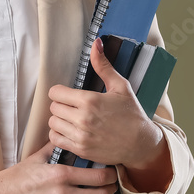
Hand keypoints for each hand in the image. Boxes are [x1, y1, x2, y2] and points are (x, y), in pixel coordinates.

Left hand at [47, 36, 157, 167]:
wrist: (141, 144)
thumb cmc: (132, 114)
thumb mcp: (120, 86)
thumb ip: (103, 65)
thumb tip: (96, 43)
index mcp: (90, 100)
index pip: (55, 92)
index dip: (60, 91)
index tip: (68, 94)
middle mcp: (83, 119)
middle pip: (53, 107)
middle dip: (60, 105)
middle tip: (71, 106)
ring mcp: (80, 136)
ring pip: (52, 123)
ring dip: (59, 120)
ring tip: (70, 118)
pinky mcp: (80, 150)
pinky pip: (55, 140)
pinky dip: (58, 134)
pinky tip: (69, 130)